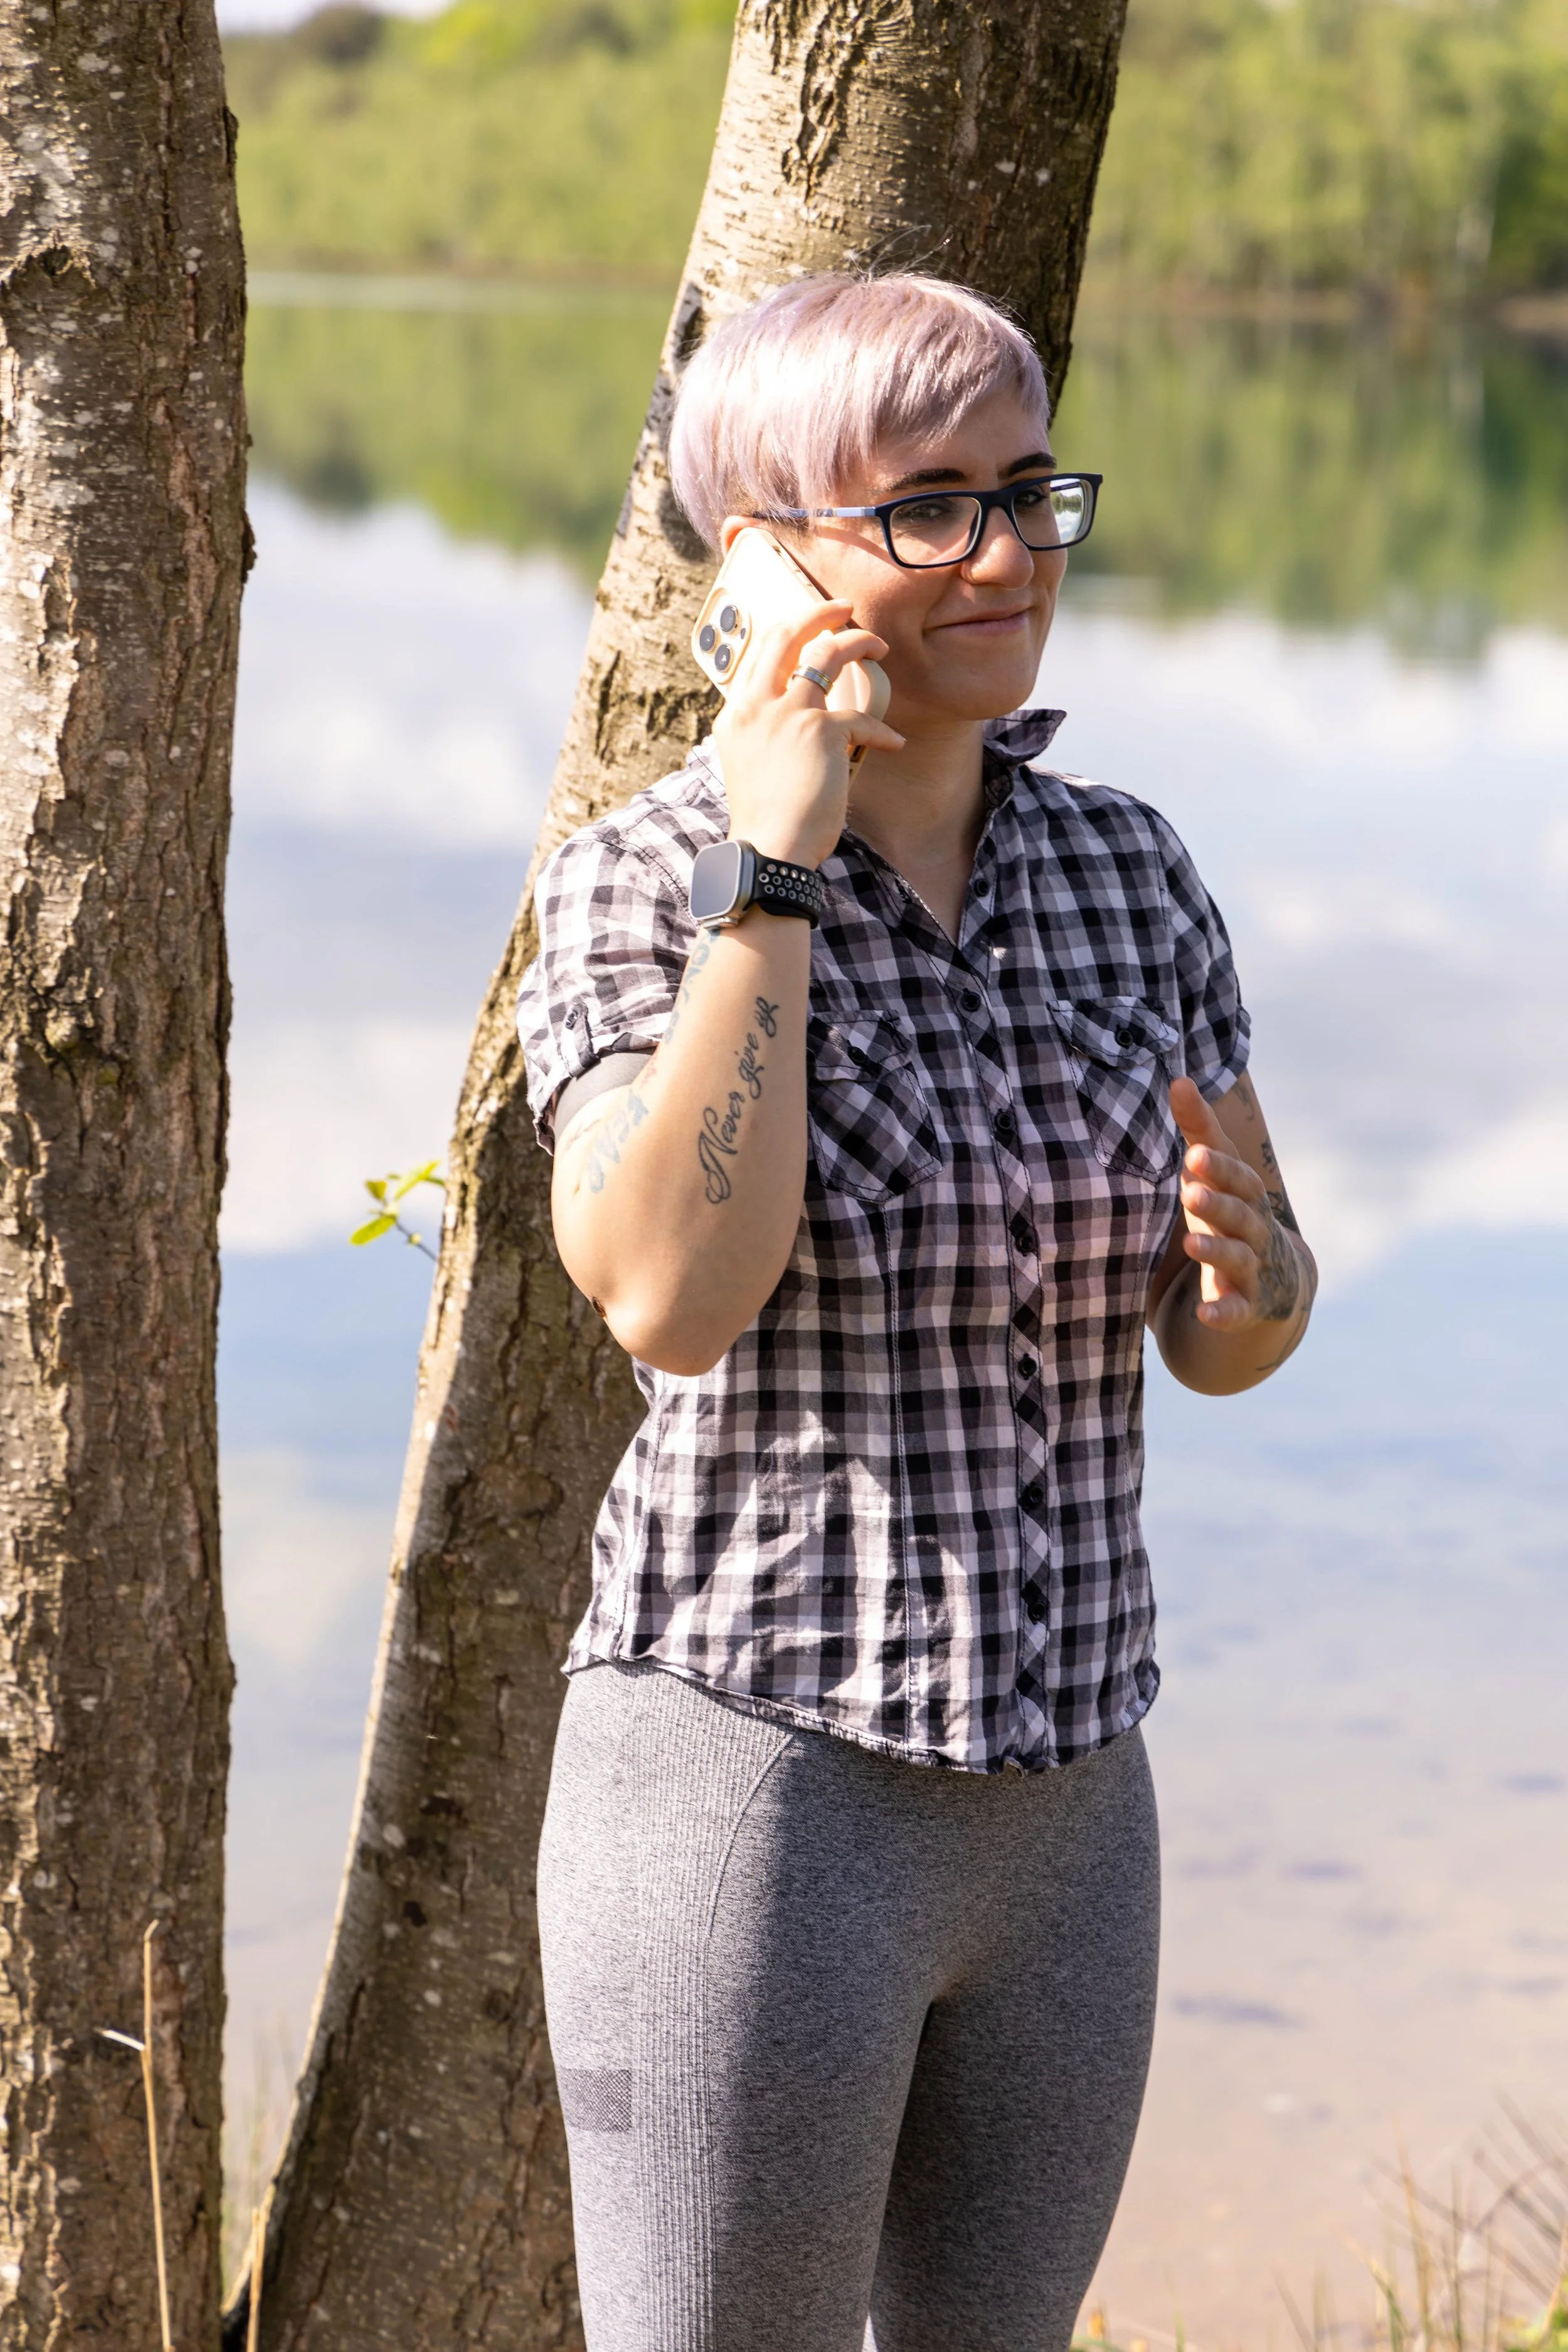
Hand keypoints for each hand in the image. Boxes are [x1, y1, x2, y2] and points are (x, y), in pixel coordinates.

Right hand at [711, 600, 904, 868]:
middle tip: (843, 610)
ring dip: (858, 643)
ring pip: (827, 654)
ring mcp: (787, 713)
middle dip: (819, 614)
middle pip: (786, 636)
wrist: (769, 850)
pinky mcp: (820, 730)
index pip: (758, 655)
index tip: (808, 628)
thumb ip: (766, 736)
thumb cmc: (765, 819)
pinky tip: (892, 741)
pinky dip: (881, 730)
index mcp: (736, 715)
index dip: (787, 633)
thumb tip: (796, 727)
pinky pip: (861, 716)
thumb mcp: (751, 766)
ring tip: (878, 647)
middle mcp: (756, 705)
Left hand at [1170, 1076, 1301, 1330]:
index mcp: (1245, 1196)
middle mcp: (1254, 1230)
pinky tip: (1204, 1315)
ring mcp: (1252, 1270)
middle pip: (1242, 1215)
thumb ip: (1198, 1130)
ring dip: (1217, 1251)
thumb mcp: (1214, 1173)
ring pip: (1239, 1259)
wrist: (1272, 1283)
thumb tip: (1179, 1079)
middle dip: (1219, 1204)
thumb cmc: (1230, 1213)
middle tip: (1190, 1192)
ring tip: (1191, 1243)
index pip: (1237, 1178)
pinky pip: (1236, 1311)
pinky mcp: (1244, 1306)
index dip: (1219, 1168)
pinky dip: (1223, 1313)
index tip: (1195, 1154)